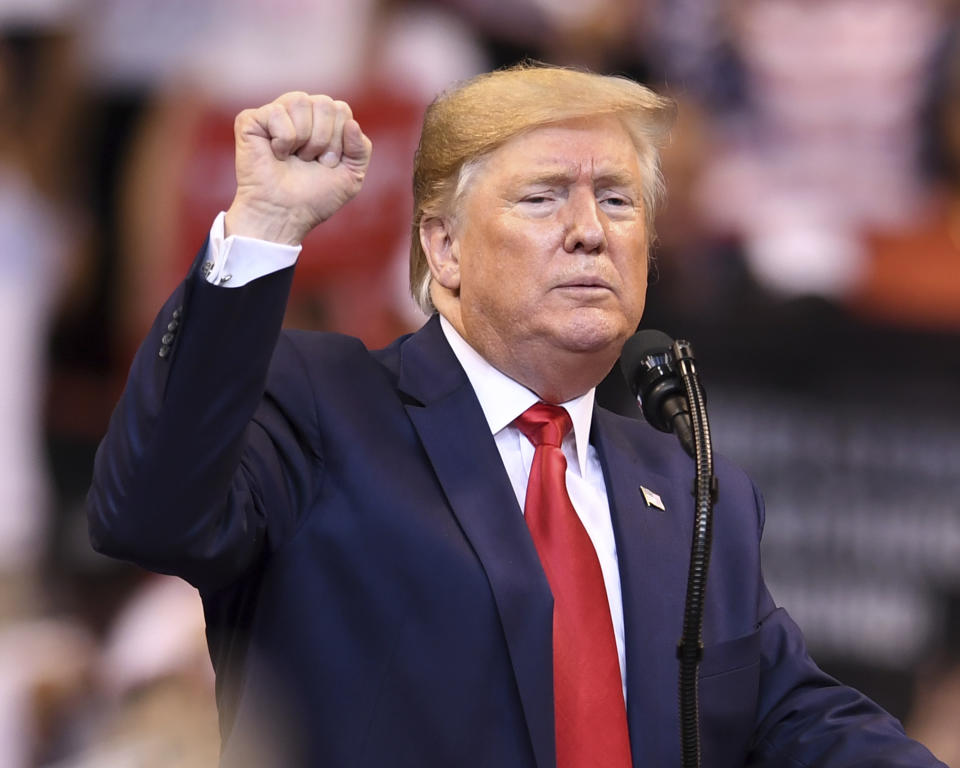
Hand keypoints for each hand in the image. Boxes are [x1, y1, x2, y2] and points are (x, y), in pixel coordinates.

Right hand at [224, 92, 372, 244]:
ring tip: (294, 157)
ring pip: (300, 100)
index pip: (341, 109)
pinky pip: (278, 113)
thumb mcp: (351, 176)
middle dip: (324, 139)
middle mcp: (299, 113)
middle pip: (324, 102)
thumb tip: (351, 122)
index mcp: (322, 121)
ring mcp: (275, 114)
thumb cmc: (314, 197)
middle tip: (310, 161)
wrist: (284, 214)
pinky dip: (283, 140)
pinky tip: (276, 154)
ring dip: (303, 138)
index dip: (339, 140)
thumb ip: (362, 149)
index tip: (327, 164)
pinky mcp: (251, 120)